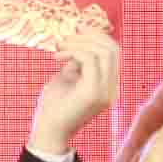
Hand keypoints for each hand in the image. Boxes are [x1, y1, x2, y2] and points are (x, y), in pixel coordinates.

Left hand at [31, 36, 119, 155]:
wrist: (48, 131)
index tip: (76, 30)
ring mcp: (105, 92)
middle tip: (64, 39)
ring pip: (104, 52)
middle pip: (113, 49)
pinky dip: (73, 52)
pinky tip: (57, 58)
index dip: (97, 35)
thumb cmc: (55, 105)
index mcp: (109, 84)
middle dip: (88, 36)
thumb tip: (80, 37)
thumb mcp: (69, 76)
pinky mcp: (93, 93)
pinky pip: (90, 59)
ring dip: (78, 43)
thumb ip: (79, 60)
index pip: (115, 52)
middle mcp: (112, 89)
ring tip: (58, 49)